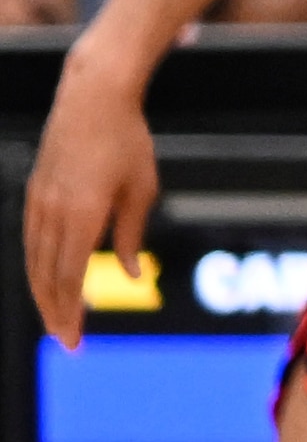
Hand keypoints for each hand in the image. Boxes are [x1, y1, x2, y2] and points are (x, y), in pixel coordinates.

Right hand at [20, 56, 156, 346]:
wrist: (92, 98)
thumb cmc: (127, 141)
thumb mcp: (142, 187)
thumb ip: (131, 235)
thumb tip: (129, 275)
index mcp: (83, 213)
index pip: (71, 277)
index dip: (72, 312)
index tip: (75, 340)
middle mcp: (54, 212)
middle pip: (47, 277)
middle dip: (56, 313)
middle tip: (67, 343)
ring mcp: (38, 202)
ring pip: (34, 262)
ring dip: (44, 295)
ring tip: (57, 320)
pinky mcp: (34, 194)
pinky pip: (31, 242)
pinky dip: (37, 268)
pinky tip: (47, 283)